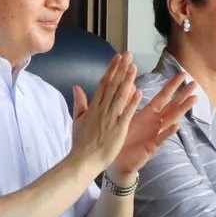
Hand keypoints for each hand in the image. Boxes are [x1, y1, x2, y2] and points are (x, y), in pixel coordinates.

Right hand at [70, 52, 140, 174]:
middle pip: (113, 85)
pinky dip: (132, 102)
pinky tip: (139, 91)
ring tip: (134, 67)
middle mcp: (102, 110)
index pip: (104, 83)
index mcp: (94, 107)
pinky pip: (127, 113)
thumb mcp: (78, 120)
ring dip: (127, 80)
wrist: (83, 161)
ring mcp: (111, 119)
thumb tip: (76, 86)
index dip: (112, 69)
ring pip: (120, 96)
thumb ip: (79, 102)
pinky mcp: (118, 129)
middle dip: (121, 69)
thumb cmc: (81, 143)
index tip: (118, 57)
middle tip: (128, 55)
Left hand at [108, 73, 197, 180]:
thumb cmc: (123, 137)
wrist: (118, 160)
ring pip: (172, 119)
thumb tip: (130, 82)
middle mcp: (156, 122)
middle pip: (172, 106)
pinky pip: (161, 138)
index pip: (163, 96)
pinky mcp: (152, 147)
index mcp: (149, 113)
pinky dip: (169, 132)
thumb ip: (129, 101)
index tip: (182, 74)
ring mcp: (156, 134)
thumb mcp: (126, 116)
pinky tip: (177, 126)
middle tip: (195, 83)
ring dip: (182, 109)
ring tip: (193, 99)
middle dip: (183, 94)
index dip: (172, 86)